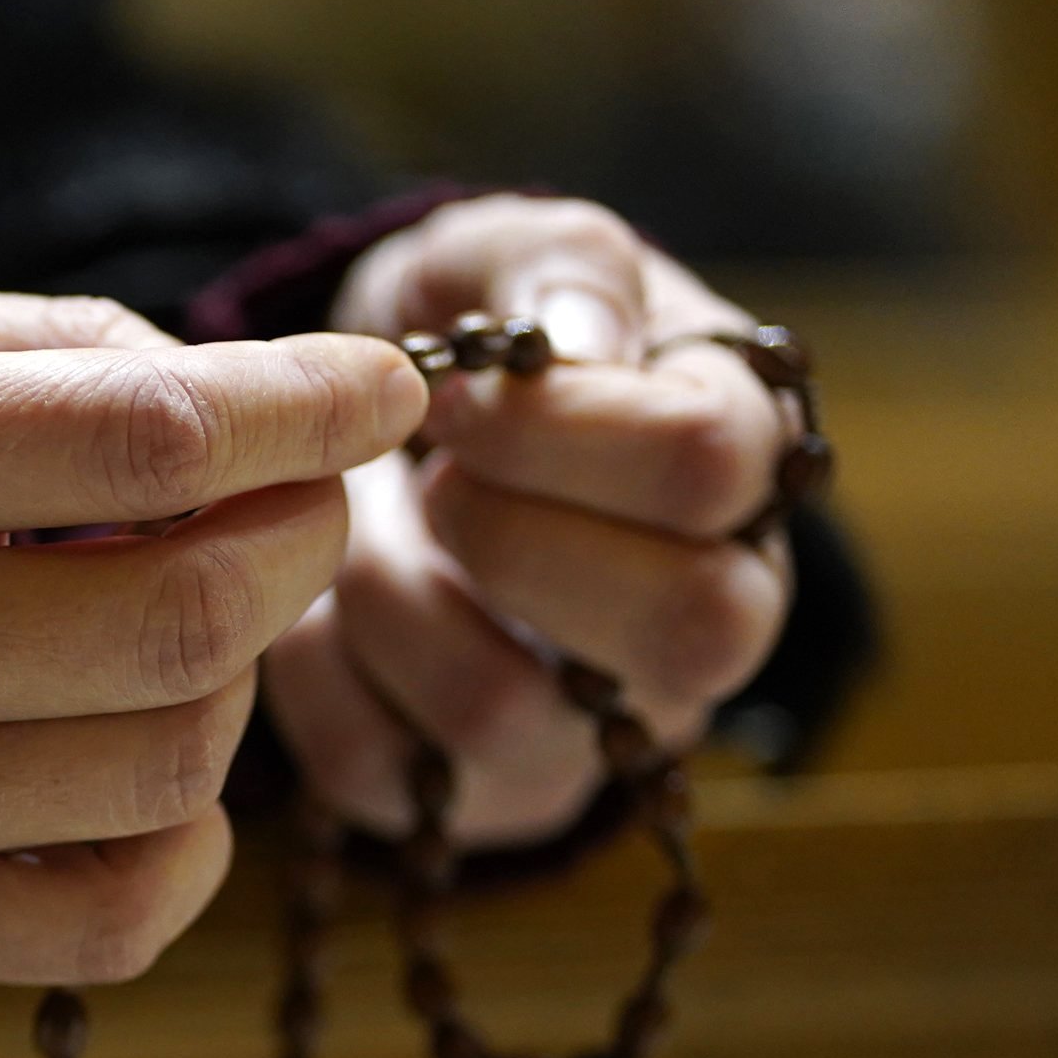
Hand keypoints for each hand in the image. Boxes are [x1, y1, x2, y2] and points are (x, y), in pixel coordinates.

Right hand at [0, 285, 423, 983]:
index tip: (379, 389)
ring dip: (237, 681)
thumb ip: (43, 348)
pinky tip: (154, 771)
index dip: (308, 404)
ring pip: (173, 760)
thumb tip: (245, 409)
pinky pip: (115, 916)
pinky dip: (189, 843)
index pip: (148, 432)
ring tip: (184, 628)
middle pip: (188, 610)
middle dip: (298, 539)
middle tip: (296, 503)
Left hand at [275, 195, 797, 844]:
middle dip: (506, 535)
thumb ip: (561, 267)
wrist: (389, 444)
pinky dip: (314, 677)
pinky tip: (318, 607)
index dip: (558, 426)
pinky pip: (382, 771)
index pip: (709, 467)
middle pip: (686, 627)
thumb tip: (583, 342)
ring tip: (359, 533)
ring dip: (386, 601)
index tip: (459, 395)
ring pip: (506, 712)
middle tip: (429, 476)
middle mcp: (710, 620)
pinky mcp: (480, 799)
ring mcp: (602, 730)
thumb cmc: (485, 348)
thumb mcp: (514, 258)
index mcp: (743, 474)